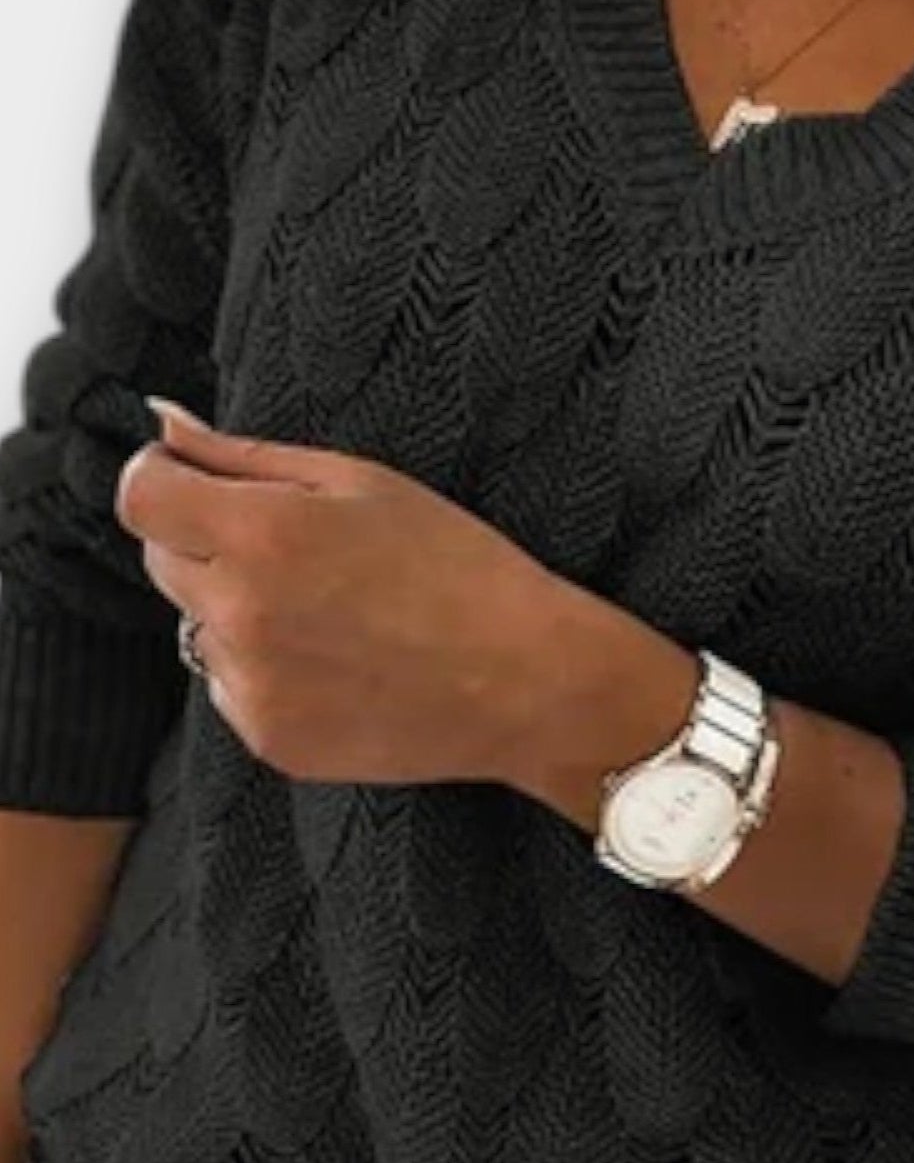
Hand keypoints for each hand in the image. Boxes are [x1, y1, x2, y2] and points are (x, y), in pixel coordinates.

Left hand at [114, 399, 567, 787]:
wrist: (524, 680)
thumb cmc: (457, 564)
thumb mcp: (359, 481)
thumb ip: (244, 454)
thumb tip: (163, 424)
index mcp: (262, 533)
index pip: (139, 494)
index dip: (159, 475)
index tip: (189, 475)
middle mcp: (240, 613)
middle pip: (160, 557)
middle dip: (204, 537)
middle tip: (293, 542)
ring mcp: (250, 685)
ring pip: (195, 626)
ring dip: (235, 606)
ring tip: (329, 609)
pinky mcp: (267, 738)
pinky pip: (230, 686)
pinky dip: (265, 667)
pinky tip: (338, 659)